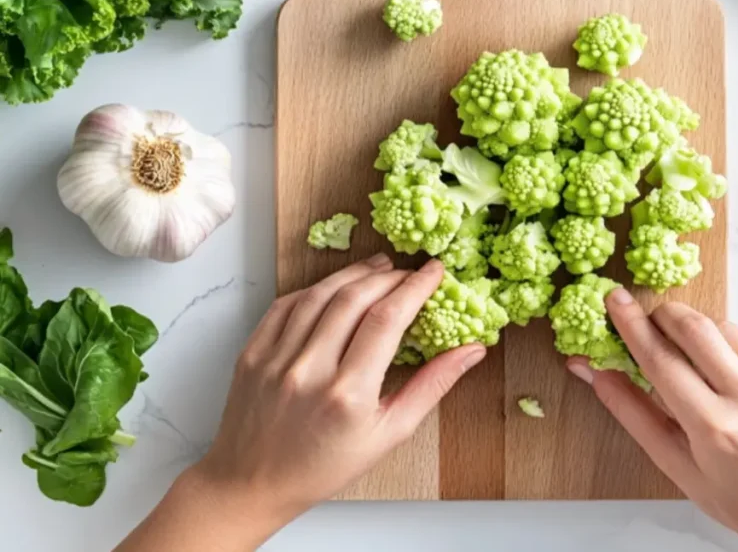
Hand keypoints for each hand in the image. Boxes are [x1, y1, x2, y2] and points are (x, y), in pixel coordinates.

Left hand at [118, 257, 483, 551]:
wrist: (253, 484)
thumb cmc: (325, 466)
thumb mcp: (389, 434)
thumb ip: (432, 386)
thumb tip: (472, 350)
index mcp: (348, 395)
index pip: (387, 320)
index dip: (415, 287)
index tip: (434, 272)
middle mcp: (308, 371)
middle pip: (355, 299)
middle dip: (389, 276)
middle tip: (409, 272)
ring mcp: (275, 359)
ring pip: (320, 294)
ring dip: (354, 273)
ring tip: (378, 267)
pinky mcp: (252, 352)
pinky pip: (286, 304)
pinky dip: (315, 288)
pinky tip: (335, 286)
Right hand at [567, 291, 737, 551]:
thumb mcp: (682, 471)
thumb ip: (636, 416)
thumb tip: (596, 373)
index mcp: (715, 429)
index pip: (660, 360)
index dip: (631, 325)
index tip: (615, 300)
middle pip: (695, 327)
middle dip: (665, 314)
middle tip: (651, 321)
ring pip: (727, 328)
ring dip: (703, 334)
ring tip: (700, 366)